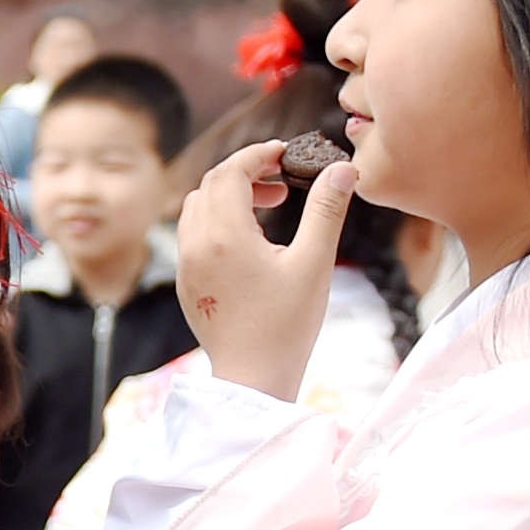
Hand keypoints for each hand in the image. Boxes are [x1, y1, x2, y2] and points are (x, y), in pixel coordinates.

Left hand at [175, 139, 353, 401]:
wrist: (253, 378)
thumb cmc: (286, 324)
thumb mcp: (314, 262)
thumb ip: (326, 210)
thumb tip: (343, 169)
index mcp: (224, 236)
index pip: (230, 172)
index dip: (258, 154)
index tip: (286, 152)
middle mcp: (195, 246)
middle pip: (210, 184)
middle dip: (246, 171)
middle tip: (284, 179)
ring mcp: (186, 266)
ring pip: (196, 207)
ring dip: (229, 194)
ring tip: (272, 204)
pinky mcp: (187, 284)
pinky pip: (192, 234)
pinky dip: (217, 219)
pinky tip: (251, 236)